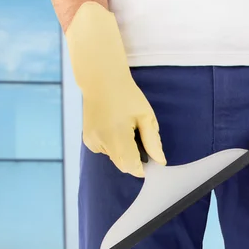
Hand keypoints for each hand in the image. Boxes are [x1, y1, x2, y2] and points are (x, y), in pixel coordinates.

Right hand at [65, 1, 166, 176]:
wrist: (101, 80)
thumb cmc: (127, 96)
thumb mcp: (146, 116)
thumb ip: (153, 141)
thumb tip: (160, 162)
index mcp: (117, 136)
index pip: (131, 167)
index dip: (142, 168)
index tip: (149, 161)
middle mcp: (101, 141)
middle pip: (122, 165)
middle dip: (134, 159)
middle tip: (139, 137)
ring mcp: (92, 141)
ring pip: (114, 158)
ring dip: (123, 152)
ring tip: (126, 129)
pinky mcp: (88, 140)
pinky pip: (105, 151)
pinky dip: (113, 146)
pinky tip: (115, 128)